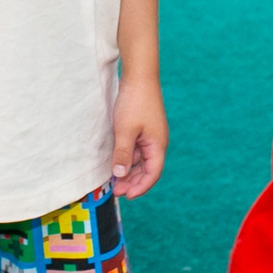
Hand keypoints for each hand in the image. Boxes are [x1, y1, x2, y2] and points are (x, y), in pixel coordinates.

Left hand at [110, 75, 167, 198]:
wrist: (139, 76)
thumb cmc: (135, 102)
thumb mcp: (125, 130)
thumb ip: (123, 154)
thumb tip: (120, 176)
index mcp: (157, 145)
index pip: (152, 174)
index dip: (140, 187)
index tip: (126, 196)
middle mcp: (157, 142)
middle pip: (147, 170)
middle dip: (133, 182)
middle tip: (116, 191)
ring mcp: (150, 135)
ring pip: (141, 160)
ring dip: (129, 171)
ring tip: (114, 180)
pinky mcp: (143, 128)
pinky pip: (137, 150)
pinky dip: (128, 158)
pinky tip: (116, 162)